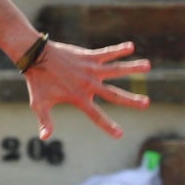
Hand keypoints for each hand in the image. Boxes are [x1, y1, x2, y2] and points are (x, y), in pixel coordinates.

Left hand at [23, 38, 150, 140]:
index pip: (96, 116)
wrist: (36, 56)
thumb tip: (45, 137)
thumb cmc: (38, 82)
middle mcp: (89, 84)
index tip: (120, 134)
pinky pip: (107, 53)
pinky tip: (130, 46)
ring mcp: (90, 69)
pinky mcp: (89, 56)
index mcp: (79, 98)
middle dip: (131, 100)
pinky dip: (118, 49)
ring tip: (148, 65)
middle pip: (114, 94)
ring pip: (116, 69)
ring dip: (132, 67)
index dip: (108, 126)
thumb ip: (45, 121)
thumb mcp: (39, 105)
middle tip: (146, 103)